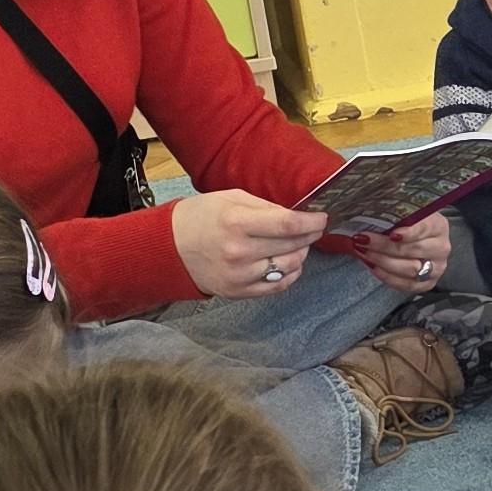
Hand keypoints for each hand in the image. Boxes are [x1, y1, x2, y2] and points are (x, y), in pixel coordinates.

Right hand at [172, 190, 329, 298]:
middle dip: (310, 235)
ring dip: (300, 254)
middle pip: (292, 246)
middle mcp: (239, 252)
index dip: (311, 222)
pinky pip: (278, 286)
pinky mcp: (238, 292)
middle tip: (313, 228)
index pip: (288, 225)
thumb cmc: (201, 217)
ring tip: (295, 244)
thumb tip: (297, 215)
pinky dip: (290, 273)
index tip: (322, 218)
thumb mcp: (231, 198)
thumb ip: (266, 207)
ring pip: (290, 267)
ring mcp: (239, 276)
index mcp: (236, 223)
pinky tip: (287, 261)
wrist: (169, 247)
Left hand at [355, 212, 452, 293]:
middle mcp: (441, 248)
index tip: (391, 233)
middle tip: (363, 240)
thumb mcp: (403, 213)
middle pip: (414, 250)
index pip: (425, 228)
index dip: (409, 232)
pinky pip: (407, 285)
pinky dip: (387, 277)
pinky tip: (372, 266)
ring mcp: (437, 268)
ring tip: (364, 253)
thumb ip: (392, 213)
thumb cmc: (405, 224)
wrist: (416, 241)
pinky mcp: (428, 283)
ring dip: (383, 261)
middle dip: (385, 246)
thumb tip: (369, 210)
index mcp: (438, 226)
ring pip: (410, 269)